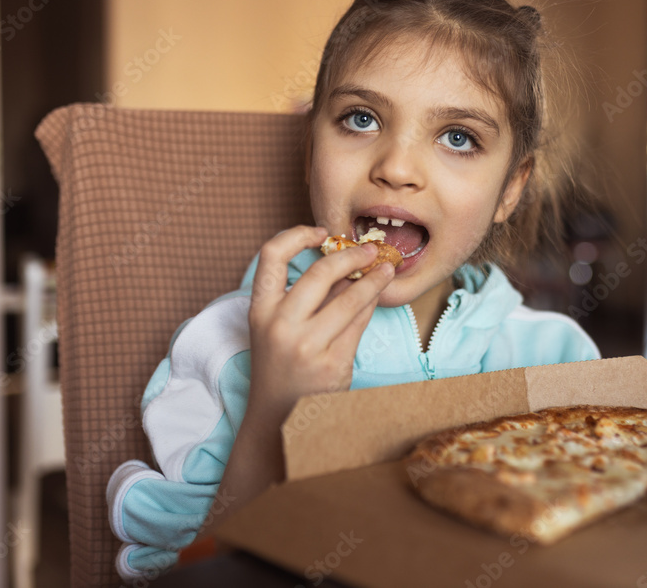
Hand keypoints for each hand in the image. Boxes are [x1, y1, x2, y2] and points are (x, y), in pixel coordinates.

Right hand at [245, 225, 393, 425]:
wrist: (276, 413)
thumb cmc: (279, 360)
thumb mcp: (276, 325)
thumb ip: (303, 294)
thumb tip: (345, 261)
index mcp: (260, 310)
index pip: (271, 255)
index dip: (297, 234)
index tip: (322, 232)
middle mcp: (281, 326)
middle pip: (321, 272)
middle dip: (350, 255)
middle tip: (369, 249)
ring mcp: (308, 348)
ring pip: (350, 298)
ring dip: (373, 279)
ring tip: (386, 270)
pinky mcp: (334, 366)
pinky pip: (359, 325)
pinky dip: (370, 306)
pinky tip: (376, 298)